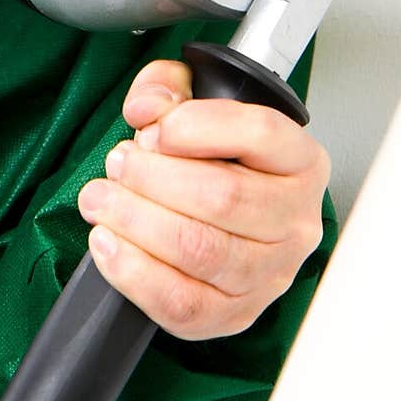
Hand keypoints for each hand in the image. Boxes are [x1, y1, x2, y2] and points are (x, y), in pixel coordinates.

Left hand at [77, 58, 329, 339]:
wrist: (215, 215)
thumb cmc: (212, 160)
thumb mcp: (191, 102)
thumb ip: (166, 86)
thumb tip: (147, 108)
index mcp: (299, 160)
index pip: (260, 133)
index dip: (197, 127)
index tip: (153, 128)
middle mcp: (296, 219)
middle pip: (224, 197)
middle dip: (152, 177)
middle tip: (118, 163)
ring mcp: (270, 273)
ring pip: (201, 250)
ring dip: (135, 222)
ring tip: (101, 199)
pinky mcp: (235, 314)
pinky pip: (184, 303)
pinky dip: (134, 272)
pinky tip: (107, 242)